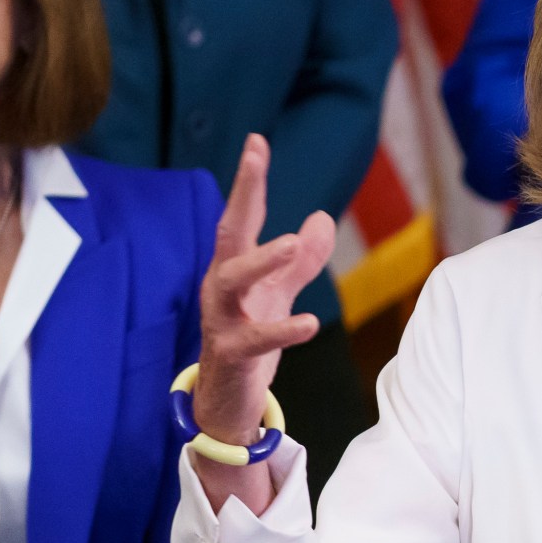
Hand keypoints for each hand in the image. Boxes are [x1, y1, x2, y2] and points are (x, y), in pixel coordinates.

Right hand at [196, 134, 336, 443]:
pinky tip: (309, 323)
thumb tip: (320, 218)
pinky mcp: (230, 354)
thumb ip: (299, 261)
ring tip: (288, 244)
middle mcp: (222, 287)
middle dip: (242, 195)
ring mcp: (221, 319)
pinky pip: (254, 339)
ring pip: (233, 282)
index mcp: (234, 268)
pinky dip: (282, 330)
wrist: (227, 401)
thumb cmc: (248, 340)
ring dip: (260, 261)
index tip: (256, 141)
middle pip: (229, 233)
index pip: (242, 216)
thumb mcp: (277, 295)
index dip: (250, 180)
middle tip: (255, 161)